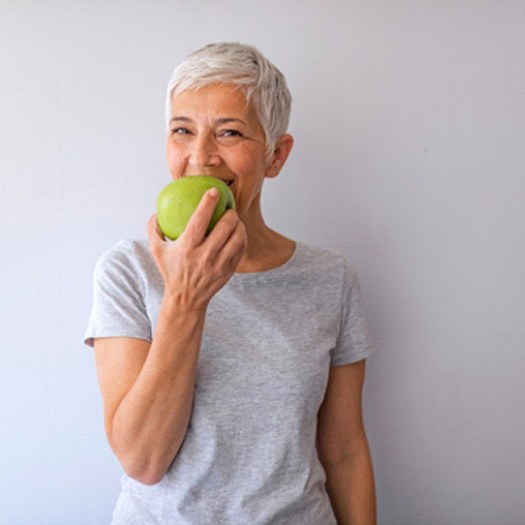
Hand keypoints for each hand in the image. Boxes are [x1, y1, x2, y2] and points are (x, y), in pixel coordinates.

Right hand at [147, 188, 246, 311]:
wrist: (186, 299)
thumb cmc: (171, 271)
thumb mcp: (157, 250)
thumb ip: (154, 228)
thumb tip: (157, 210)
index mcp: (187, 248)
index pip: (200, 220)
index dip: (208, 203)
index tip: (214, 191)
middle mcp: (204, 256)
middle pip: (225, 227)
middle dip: (230, 213)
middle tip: (229, 207)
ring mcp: (219, 264)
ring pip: (237, 238)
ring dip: (239, 224)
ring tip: (235, 219)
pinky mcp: (229, 270)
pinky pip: (241, 249)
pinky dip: (242, 238)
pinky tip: (238, 232)